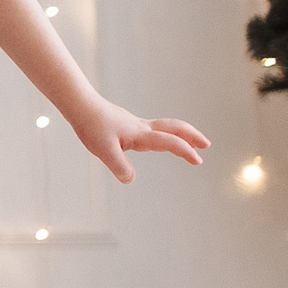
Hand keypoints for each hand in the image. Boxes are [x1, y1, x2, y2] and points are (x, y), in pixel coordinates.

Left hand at [68, 99, 209, 183]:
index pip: (169, 141)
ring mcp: (136, 125)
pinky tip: (159, 143)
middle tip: (206, 145)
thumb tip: (131, 180)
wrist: (81, 107)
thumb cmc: (91, 127)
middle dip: (192, 136)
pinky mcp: (129, 125)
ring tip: (191, 145)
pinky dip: (166, 135)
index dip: (185, 150)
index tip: (198, 160)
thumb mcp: (103, 150)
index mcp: (140, 134)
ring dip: (181, 134)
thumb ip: (118, 165)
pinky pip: (154, 130)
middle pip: (174, 128)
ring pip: (166, 127)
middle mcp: (142, 128)